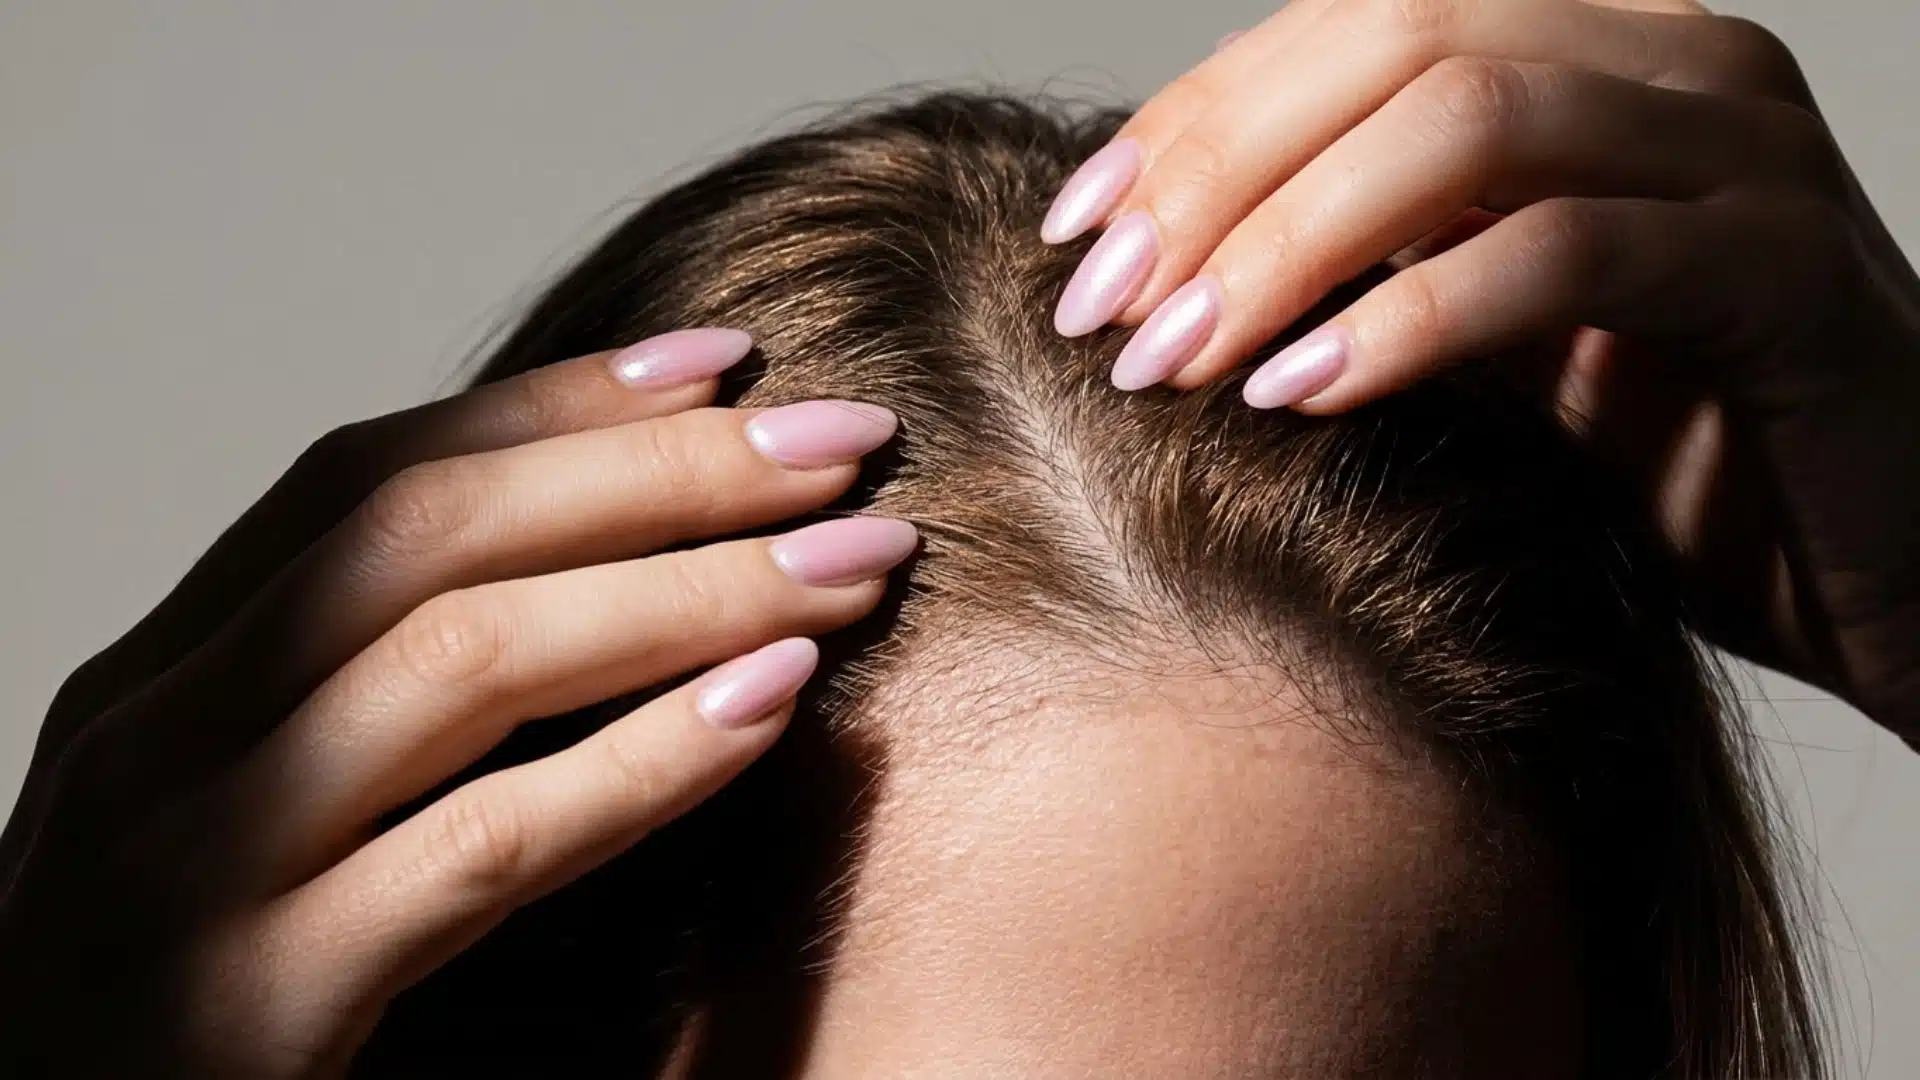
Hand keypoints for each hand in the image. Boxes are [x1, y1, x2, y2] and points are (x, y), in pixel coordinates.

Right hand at [0, 328, 913, 1077]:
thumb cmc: (195, 1008)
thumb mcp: (252, 817)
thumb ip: (361, 703)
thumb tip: (590, 578)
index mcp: (162, 681)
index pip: (368, 481)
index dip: (556, 404)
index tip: (725, 363)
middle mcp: (157, 743)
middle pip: (425, 534)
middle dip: (656, 472)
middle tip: (843, 441)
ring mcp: (190, 868)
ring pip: (464, 657)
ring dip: (687, 592)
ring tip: (851, 563)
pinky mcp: (254, 1008)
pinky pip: (485, 846)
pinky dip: (641, 762)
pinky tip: (770, 707)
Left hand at [1043, 0, 1919, 743]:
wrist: (1890, 574)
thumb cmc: (1671, 465)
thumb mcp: (1485, 348)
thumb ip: (1368, 274)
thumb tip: (1157, 277)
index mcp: (1590, 54)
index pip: (1349, 27)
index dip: (1193, 120)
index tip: (1075, 236)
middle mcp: (1670, 62)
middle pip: (1393, 35)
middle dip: (1218, 170)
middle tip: (1103, 307)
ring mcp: (1742, 153)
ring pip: (1471, 117)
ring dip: (1289, 239)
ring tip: (1175, 358)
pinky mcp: (1788, 271)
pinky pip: (1567, 253)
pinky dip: (1413, 318)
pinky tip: (1301, 395)